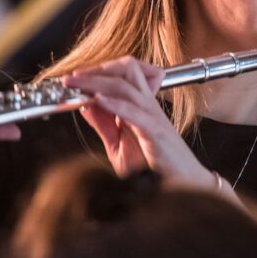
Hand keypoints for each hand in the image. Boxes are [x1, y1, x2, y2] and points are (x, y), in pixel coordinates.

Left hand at [63, 58, 211, 186]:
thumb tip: (85, 106)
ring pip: (126, 86)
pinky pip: (133, 111)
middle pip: (125, 71)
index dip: (99, 71)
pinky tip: (97, 101)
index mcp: (141, 105)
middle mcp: (148, 105)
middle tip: (72, 77)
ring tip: (77, 84)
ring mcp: (153, 116)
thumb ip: (104, 125)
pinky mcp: (155, 132)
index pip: (123, 73)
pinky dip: (113, 103)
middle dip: (96, 70)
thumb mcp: (119, 146)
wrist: (184, 187)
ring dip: (97, 83)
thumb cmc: (156, 169)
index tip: (76, 77)